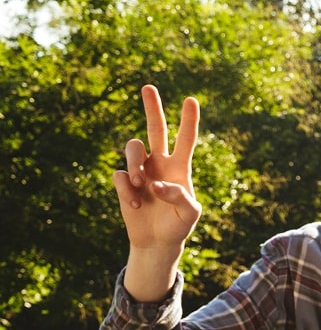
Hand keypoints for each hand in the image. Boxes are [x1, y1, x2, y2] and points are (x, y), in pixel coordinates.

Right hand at [111, 85, 201, 255]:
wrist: (157, 242)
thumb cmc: (179, 226)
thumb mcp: (189, 214)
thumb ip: (179, 197)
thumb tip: (156, 184)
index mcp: (180, 166)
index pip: (186, 139)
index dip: (188, 120)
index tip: (191, 99)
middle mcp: (160, 163)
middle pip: (155, 129)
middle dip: (152, 108)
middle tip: (148, 87)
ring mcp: (141, 171)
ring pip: (133, 148)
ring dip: (134, 163)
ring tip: (139, 183)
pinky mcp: (125, 183)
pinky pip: (120, 175)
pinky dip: (126, 190)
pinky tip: (135, 205)